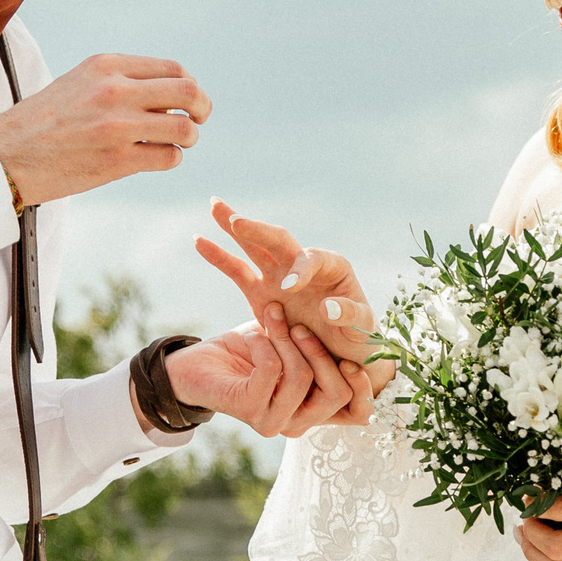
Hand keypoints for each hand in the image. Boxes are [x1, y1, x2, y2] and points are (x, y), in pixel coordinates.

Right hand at [0, 55, 208, 205]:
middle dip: (202, 108)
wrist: (5, 155)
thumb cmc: (43, 122)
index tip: (187, 101)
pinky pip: (169, 157)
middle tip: (198, 120)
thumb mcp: (80, 83)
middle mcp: (115, 90)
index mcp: (106, 65)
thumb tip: (171, 94)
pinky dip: (170, 159)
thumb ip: (121, 81)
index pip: (173, 69)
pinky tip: (154, 158)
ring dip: (188, 138)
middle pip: (189, 92)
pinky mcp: (117, 161)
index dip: (189, 86)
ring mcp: (117, 126)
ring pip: (185, 128)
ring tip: (175, 143)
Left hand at [161, 319, 375, 435]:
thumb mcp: (292, 344)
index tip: (355, 357)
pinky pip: (271, 368)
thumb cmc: (247, 352)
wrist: (195, 363)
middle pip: (335, 393)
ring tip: (270, 322)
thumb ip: (320, 346)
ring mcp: (273, 421)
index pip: (357, 414)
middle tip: (299, 325)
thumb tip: (354, 329)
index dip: (364, 389)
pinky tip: (251, 337)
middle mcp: (297, 422)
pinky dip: (263, 343)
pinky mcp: (249, 410)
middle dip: (320, 350)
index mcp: (313, 409)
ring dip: (286, 339)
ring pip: (302, 377)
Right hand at [194, 201, 396, 394]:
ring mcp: (280, 276)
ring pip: (254, 246)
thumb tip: (326, 307)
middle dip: (258, 231)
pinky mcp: (261, 293)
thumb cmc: (359, 339)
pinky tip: (198, 241)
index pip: (313, 259)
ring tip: (214, 206)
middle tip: (238, 222)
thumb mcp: (362, 330)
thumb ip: (349, 316)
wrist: (342, 354)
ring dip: (235, 226)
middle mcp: (304, 265)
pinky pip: (237, 271)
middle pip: (280, 240)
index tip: (289, 286)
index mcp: (332, 268)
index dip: (301, 269)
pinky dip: (219, 256)